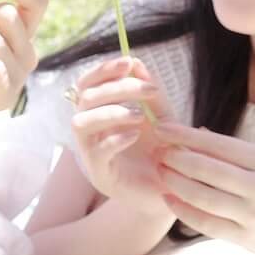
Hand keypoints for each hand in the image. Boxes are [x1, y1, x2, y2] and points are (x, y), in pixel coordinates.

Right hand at [70, 56, 176, 224]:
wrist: (175, 191)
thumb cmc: (165, 153)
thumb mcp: (163, 118)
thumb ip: (151, 94)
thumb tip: (136, 63)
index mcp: (101, 113)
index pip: (88, 84)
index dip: (104, 70)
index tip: (129, 62)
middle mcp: (91, 132)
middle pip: (85, 98)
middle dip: (116, 88)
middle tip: (148, 91)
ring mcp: (92, 154)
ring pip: (80, 123)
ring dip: (110, 112)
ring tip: (138, 116)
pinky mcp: (101, 175)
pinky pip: (96, 152)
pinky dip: (114, 138)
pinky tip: (135, 135)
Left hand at [153, 122, 254, 254]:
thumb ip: (237, 153)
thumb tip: (197, 134)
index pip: (217, 143)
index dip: (184, 135)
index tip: (162, 128)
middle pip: (205, 169)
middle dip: (175, 157)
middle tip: (155, 150)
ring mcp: (253, 215)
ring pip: (202, 196)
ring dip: (175, 182)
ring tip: (160, 171)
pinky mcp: (246, 239)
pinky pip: (206, 223)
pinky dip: (183, 211)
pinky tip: (169, 199)